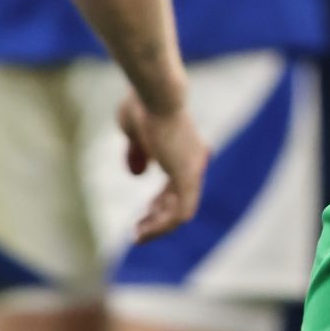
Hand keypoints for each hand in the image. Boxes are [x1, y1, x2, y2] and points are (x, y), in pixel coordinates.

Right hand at [117, 92, 206, 241]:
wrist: (154, 94)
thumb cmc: (142, 105)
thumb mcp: (135, 132)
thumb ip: (138, 152)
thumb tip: (137, 174)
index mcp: (184, 147)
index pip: (177, 183)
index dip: (161, 201)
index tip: (144, 213)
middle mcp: (195, 159)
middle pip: (180, 198)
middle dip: (159, 216)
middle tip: (138, 229)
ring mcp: (194, 169)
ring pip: (181, 211)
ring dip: (159, 226)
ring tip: (138, 236)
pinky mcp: (189, 178)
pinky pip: (181, 214)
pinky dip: (162, 227)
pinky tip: (144, 232)